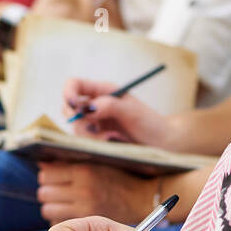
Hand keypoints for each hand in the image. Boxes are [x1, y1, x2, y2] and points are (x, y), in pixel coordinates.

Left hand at [37, 162, 158, 225]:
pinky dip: (61, 222)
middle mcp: (82, 191)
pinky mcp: (88, 225)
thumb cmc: (119, 178)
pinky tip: (72, 216)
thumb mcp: (96, 164)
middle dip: (49, 194)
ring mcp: (85, 209)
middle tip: (58, 194)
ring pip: (48, 211)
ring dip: (52, 208)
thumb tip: (42, 162)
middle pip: (44, 194)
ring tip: (64, 205)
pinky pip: (59, 224)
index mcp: (84, 171)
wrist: (143, 198)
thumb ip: (69, 164)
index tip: (53, 179)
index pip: (47, 174)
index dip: (48, 177)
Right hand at [61, 78, 177, 147]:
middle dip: (77, 119)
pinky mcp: (96, 140)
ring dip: (90, 135)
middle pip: (69, 108)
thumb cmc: (150, 123)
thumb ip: (109, 106)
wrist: (161, 144)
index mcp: (103, 91)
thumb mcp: (131, 111)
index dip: (68, 93)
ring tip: (113, 138)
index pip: (74, 85)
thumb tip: (86, 109)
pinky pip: (84, 142)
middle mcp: (95, 106)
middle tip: (94, 127)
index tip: (73, 106)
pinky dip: (95, 144)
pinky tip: (113, 143)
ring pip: (76, 128)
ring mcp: (95, 124)